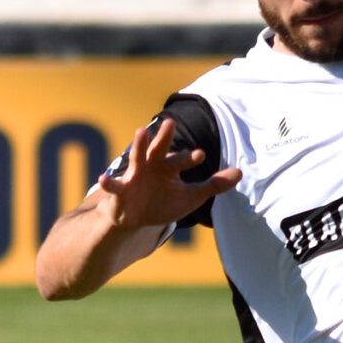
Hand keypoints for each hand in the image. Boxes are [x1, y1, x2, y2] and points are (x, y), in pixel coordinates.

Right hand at [101, 116, 241, 232]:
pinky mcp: (120, 192)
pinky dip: (108, 183)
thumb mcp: (192, 197)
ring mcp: (134, 177)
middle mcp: (151, 166)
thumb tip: (240, 173)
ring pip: (137, 158)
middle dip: (164, 137)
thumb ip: (214, 185)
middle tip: (170, 122)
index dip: (189, 158)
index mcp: (168, 167)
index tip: (201, 155)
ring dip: (139, 145)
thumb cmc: (163, 202)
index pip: (181, 160)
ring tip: (141, 131)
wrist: (137, 219)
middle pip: (159, 149)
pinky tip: (103, 178)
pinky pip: (113, 187)